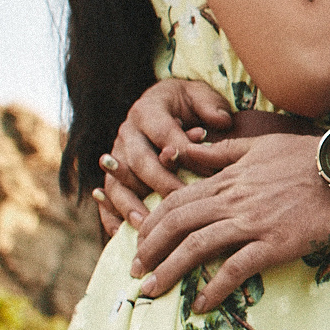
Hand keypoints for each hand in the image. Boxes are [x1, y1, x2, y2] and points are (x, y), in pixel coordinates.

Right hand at [93, 79, 236, 232]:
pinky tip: (119, 234)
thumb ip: (211, 106)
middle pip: (139, 161)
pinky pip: (107, 198)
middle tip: (179, 203)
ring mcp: (116, 156)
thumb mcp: (200, 95)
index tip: (203, 171)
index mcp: (148, 111)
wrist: (163, 104)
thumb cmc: (187, 104)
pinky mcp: (112, 175)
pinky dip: (110, 216)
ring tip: (144, 225)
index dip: (182, 152)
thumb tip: (222, 121)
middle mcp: (127, 133)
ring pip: (117, 182)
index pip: (164, 133)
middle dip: (159, 182)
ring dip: (129, 205)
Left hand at [130, 132, 329, 310]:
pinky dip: (215, 288)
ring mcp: (252, 222)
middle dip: (150, 250)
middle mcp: (233, 200)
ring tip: (153, 290)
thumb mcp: (258, 145)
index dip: (152, 223)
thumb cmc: (306, 155)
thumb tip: (184, 149)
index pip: (177, 201)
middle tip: (136, 272)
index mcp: (228, 178)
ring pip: (197, 246)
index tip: (140, 241)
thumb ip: (219, 152)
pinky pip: (236, 268)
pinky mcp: (274, 243)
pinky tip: (201, 304)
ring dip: (170, 270)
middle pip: (177, 224)